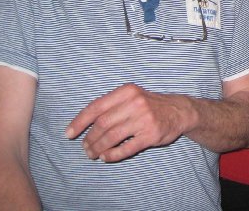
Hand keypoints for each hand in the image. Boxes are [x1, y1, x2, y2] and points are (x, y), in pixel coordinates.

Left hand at [65, 84, 191, 162]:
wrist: (180, 111)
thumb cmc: (149, 104)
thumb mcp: (132, 96)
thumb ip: (111, 106)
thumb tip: (83, 123)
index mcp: (127, 91)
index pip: (96, 107)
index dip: (80, 122)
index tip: (69, 134)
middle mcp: (135, 103)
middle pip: (102, 124)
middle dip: (90, 139)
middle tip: (86, 148)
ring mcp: (144, 119)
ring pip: (112, 137)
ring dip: (98, 148)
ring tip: (93, 154)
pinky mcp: (151, 134)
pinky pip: (126, 148)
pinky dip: (113, 155)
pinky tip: (107, 157)